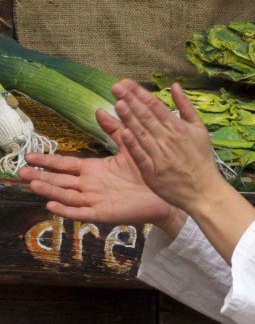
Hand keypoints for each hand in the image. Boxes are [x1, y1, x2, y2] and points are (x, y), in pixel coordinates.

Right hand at [19, 108, 183, 232]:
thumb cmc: (146, 173)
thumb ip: (114, 130)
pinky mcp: (104, 213)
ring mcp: (95, 200)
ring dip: (50, 191)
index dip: (48, 160)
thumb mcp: (128, 146)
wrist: (164, 194)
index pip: (65, 165)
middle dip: (41, 176)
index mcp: (94, 170)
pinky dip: (67, 210)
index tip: (29, 155)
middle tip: (21, 171)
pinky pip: (82, 213)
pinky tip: (52, 205)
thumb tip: (101, 110)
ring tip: (33, 184)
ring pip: (67, 196)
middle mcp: (90, 186)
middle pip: (60, 181)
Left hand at [111, 80, 221, 214]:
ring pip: (141, 133)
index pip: (155, 105)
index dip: (139, 93)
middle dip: (130, 100)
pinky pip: (141, 156)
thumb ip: (185, 106)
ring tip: (118, 103)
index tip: (125, 83)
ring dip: (129, 118)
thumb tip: (175, 85)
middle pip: (145, 116)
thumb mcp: (199, 129)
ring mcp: (159, 156)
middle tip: (116, 87)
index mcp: (177, 127)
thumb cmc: (202, 160)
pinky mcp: (152, 172)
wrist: (204, 191)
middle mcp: (167, 139)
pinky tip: (123, 132)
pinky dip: (133, 144)